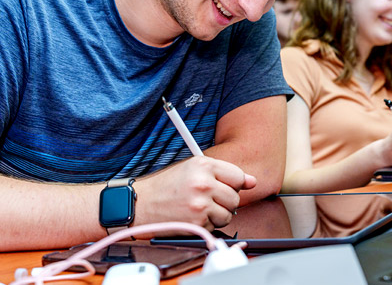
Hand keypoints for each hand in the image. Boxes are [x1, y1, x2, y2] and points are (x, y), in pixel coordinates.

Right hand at [135, 156, 255, 229]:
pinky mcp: (196, 222)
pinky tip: (192, 216)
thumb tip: (252, 182)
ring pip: (228, 215)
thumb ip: (224, 173)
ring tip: (200, 208)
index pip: (238, 176)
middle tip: (208, 199)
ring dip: (218, 215)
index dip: (234, 184)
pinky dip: (207, 224)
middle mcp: (203, 183)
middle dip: (225, 201)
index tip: (226, 187)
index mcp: (204, 165)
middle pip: (235, 198)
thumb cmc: (166, 186)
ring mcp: (200, 204)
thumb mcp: (193, 169)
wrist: (139, 203)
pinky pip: (215, 226)